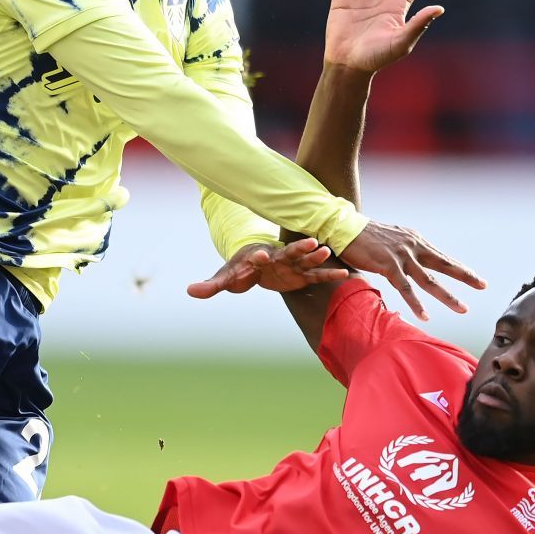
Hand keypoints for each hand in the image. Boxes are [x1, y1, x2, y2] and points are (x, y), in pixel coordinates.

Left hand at [186, 237, 350, 299]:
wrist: (256, 263)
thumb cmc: (241, 269)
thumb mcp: (226, 277)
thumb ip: (211, 285)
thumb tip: (190, 291)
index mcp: (258, 256)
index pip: (258, 256)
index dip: (258, 256)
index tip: (258, 256)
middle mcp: (278, 258)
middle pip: (289, 252)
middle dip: (298, 248)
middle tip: (310, 242)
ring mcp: (292, 266)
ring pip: (306, 261)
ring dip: (316, 257)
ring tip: (327, 252)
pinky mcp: (302, 276)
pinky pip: (317, 276)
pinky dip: (329, 275)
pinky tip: (344, 275)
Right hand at [338, 221, 483, 319]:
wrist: (344, 227)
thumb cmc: (365, 237)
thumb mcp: (391, 241)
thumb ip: (404, 252)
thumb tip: (412, 264)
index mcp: (416, 241)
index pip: (442, 258)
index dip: (460, 269)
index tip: (477, 279)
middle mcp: (413, 246)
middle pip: (444, 265)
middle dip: (465, 276)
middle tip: (483, 286)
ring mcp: (402, 256)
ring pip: (429, 280)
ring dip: (447, 296)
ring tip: (462, 309)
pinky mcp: (388, 265)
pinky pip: (405, 288)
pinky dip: (416, 303)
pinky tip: (425, 316)